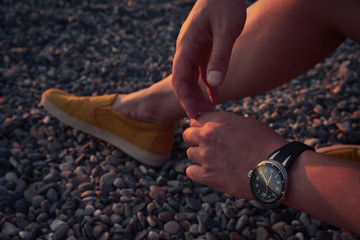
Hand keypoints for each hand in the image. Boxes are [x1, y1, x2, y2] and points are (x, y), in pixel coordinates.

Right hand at [172, 0, 245, 118]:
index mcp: (187, 45)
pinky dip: (208, 84)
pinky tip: (216, 97)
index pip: (180, 77)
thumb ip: (220, 57)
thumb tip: (214, 84)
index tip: (193, 114)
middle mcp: (187, 49)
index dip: (185, 97)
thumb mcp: (226, 30)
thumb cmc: (225, 3)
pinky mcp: (205, 48)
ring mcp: (195, 49)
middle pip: (183, 80)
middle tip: (202, 118)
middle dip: (190, 99)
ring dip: (198, 94)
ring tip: (207, 111)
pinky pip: (203, 70)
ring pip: (192, 77)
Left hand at [182, 111, 286, 198]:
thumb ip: (225, 123)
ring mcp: (205, 156)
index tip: (208, 132)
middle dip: (195, 139)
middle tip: (208, 146)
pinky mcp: (208, 176)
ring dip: (199, 156)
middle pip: (187, 135)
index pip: (195, 120)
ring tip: (216, 160)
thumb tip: (215, 125)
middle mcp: (207, 137)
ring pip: (190, 153)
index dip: (201, 126)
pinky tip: (209, 172)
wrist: (275, 168)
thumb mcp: (246, 123)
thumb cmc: (266, 143)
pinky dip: (198, 172)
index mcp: (216, 122)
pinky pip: (191, 171)